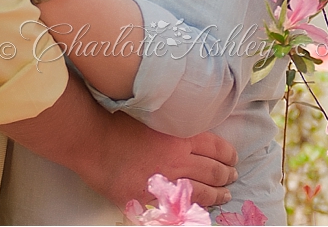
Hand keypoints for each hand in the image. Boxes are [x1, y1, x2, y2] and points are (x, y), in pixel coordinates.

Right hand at [89, 112, 238, 207]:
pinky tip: (197, 207)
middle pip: (214, 171)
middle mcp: (178, 161)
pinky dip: (191, 208)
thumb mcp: (157, 119)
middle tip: (233, 176)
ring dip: (217, 194)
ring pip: (202, 192)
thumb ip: (177, 130)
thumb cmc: (120, 126)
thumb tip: (195, 137)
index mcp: (181, 138)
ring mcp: (165, 182)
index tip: (233, 158)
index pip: (216, 147)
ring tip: (224, 194)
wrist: (94, 143)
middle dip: (227, 175)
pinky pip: (176, 207)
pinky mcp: (149, 199)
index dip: (229, 155)